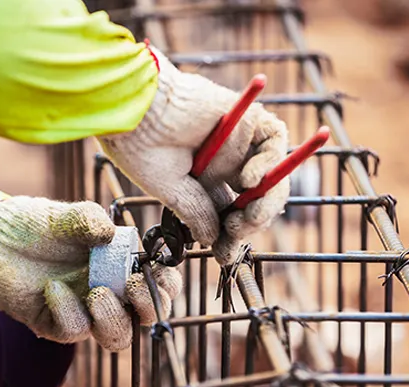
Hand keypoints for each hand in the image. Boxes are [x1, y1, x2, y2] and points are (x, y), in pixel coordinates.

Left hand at [0, 196, 181, 350]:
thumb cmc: (34, 223)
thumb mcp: (69, 215)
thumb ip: (92, 220)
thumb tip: (112, 236)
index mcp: (120, 267)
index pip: (158, 285)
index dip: (167, 285)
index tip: (161, 272)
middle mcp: (108, 293)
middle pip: (146, 318)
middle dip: (149, 306)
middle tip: (134, 285)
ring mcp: (83, 312)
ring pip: (117, 337)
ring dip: (114, 319)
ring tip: (97, 293)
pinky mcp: (55, 325)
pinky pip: (74, 331)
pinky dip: (68, 311)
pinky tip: (52, 288)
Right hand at [98, 46, 289, 264]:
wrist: (133, 107)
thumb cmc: (139, 144)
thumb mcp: (169, 189)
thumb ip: (196, 210)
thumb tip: (213, 239)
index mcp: (204, 179)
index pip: (230, 212)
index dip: (231, 237)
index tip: (224, 256)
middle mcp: (225, 161)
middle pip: (255, 198)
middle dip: (250, 222)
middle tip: (235, 233)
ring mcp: (239, 141)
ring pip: (272, 176)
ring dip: (266, 201)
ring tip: (249, 215)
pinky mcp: (248, 118)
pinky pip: (274, 140)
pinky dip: (270, 162)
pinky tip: (249, 180)